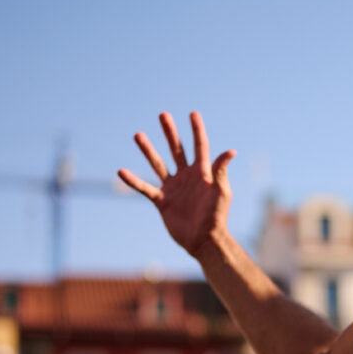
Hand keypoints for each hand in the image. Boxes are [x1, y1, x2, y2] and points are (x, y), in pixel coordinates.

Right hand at [118, 111, 236, 256]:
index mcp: (203, 172)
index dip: (196, 130)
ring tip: (138, 134)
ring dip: (148, 150)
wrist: (204, 239)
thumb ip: (221, 171)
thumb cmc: (217, 216)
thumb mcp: (221, 191)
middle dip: (170, 132)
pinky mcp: (162, 201)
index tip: (192, 113)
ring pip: (158, 164)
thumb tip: (231, 151)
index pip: (199, 146)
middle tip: (163, 115)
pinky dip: (133, 181)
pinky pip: (145, 188)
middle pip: (177, 149)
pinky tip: (121, 171)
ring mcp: (173, 188)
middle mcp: (187, 176)